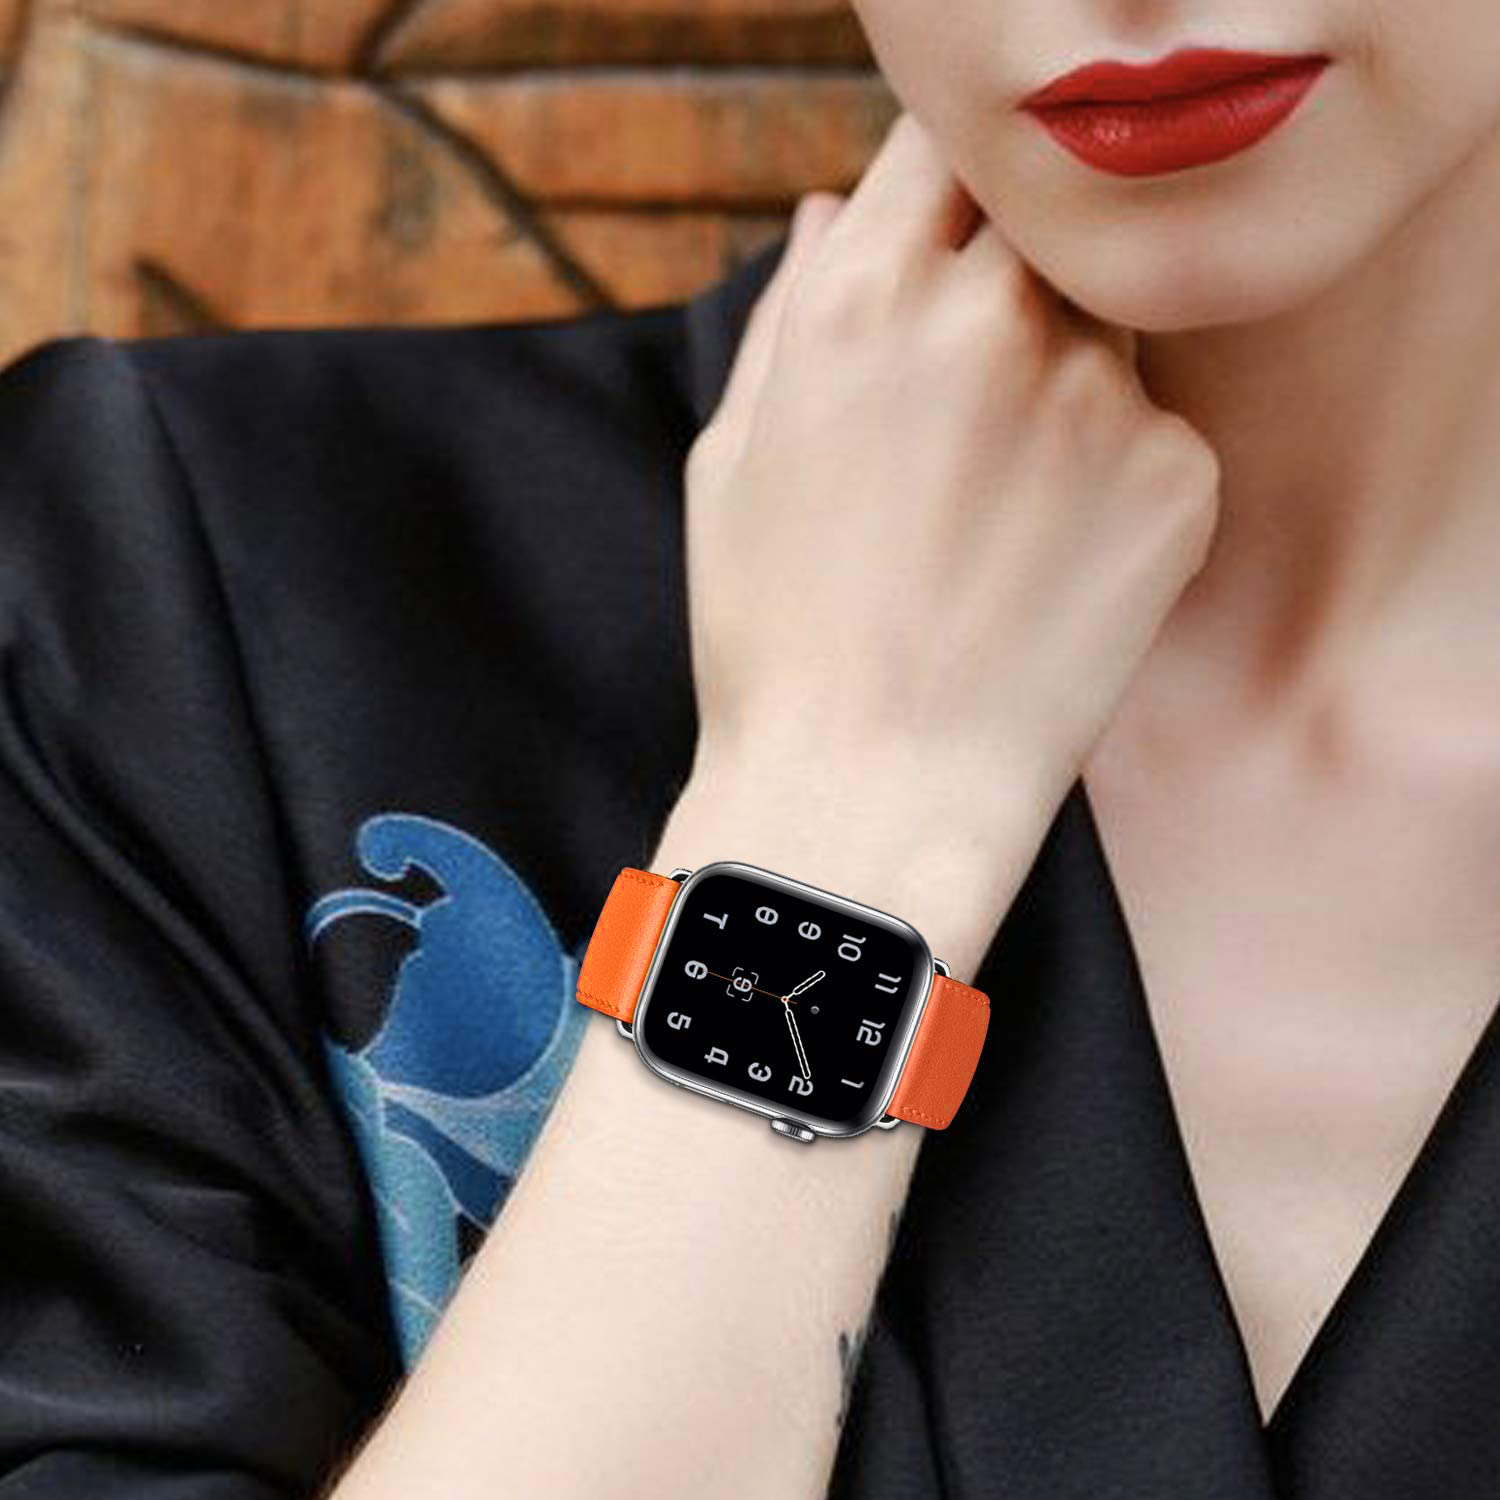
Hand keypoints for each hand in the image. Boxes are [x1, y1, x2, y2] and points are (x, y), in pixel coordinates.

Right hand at [682, 109, 1220, 842]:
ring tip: (995, 510)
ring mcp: (1100, 395)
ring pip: (1102, 326)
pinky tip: (1047, 563)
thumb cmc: (779, 637)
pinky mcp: (1180, 476)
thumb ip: (792, 313)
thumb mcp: (733, 461)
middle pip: (1039, 224)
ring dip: (1059, 377)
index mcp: (866, 294)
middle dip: (1006, 282)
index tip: (941, 248)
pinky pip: (1154, 428)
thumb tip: (831, 212)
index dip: (944, 197)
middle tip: (964, 405)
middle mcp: (994, 317)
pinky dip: (1112, 473)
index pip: (945, 152)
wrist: (875, 794)